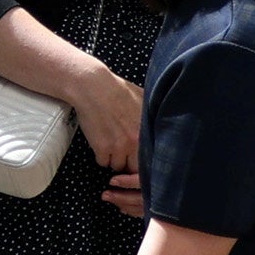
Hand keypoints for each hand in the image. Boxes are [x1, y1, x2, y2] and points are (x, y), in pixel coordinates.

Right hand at [58, 57, 144, 206]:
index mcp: (147, 131)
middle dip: (128, 161)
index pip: (151, 158)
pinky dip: (100, 156)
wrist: (93, 88)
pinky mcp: (102, 148)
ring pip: (117, 166)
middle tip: (122, 152)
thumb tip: (161, 125)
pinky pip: (102, 162)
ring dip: (113, 158)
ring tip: (110, 143)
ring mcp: (118, 146)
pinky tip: (100, 142)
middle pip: (134, 166)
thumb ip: (151, 118)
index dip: (143, 160)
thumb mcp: (143, 100)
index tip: (137, 157)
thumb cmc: (117, 90)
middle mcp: (135, 142)